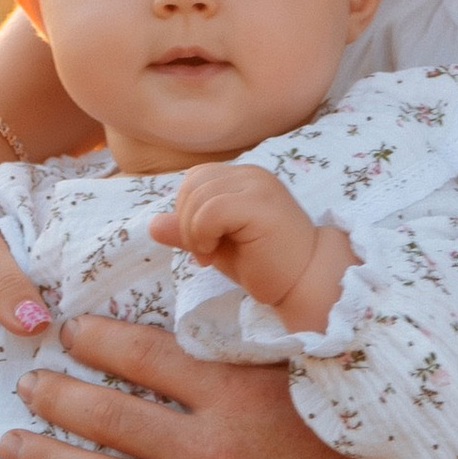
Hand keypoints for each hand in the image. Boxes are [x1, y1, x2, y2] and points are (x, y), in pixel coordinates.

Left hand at [0, 315, 411, 458]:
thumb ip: (258, 356)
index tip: (68, 332)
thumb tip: (213, 314)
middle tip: (23, 386)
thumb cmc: (364, 457)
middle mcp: (211, 449)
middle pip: (108, 417)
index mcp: (237, 396)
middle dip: (55, 397)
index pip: (147, 356)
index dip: (98, 341)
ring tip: (10, 449)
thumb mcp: (314, 386)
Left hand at [152, 163, 321, 308]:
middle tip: (205, 253)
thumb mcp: (216, 246)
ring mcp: (258, 185)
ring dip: (193, 232)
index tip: (203, 246)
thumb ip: (186, 231)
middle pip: (191, 183)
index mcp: (243, 178)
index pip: (194, 179)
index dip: (186, 212)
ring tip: (212, 255)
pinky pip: (210, 210)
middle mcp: (252, 174)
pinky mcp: (260, 204)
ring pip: (197, 195)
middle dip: (186, 222)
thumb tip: (151, 225)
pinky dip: (202, 235)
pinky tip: (216, 254)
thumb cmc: (266, 266)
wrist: (305, 284)